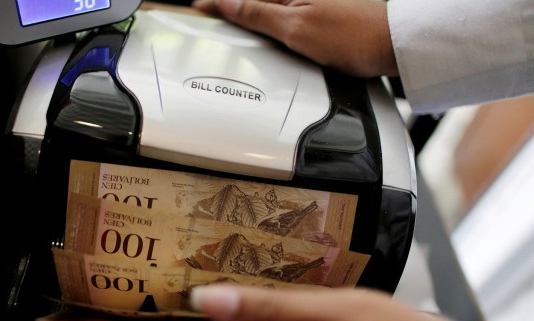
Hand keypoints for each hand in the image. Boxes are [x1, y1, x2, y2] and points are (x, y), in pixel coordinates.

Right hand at [191, 0, 398, 77]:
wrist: (391, 44)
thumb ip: (260, 14)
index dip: (219, 1)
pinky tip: (267, 27)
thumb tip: (230, 4)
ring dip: (251, 11)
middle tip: (211, 10)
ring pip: (271, 5)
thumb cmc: (351, 36)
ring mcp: (312, 3)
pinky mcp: (322, 13)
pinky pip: (286, 12)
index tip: (200, 5)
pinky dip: (270, 18)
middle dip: (233, 5)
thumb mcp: (295, 28)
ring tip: (231, 17)